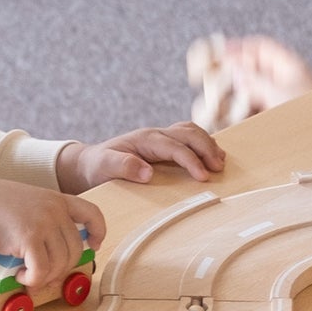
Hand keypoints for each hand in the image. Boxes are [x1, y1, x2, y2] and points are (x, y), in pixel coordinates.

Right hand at [0, 172, 104, 288]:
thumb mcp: (27, 204)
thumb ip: (43, 222)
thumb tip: (51, 257)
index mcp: (57, 199)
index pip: (92, 213)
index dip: (98, 232)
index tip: (93, 244)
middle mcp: (55, 210)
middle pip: (76, 250)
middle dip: (62, 269)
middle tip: (44, 276)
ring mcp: (44, 223)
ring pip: (61, 264)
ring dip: (45, 277)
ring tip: (27, 275)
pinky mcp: (30, 239)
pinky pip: (42, 271)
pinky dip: (33, 280)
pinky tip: (21, 276)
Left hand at [58, 123, 224, 191]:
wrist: (90, 162)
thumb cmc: (98, 166)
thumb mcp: (104, 166)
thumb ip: (123, 167)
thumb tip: (148, 172)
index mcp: (144, 139)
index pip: (174, 147)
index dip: (191, 160)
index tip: (203, 177)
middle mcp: (155, 135)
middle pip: (188, 134)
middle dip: (206, 149)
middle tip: (219, 168)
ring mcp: (161, 138)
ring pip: (191, 132)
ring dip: (208, 144)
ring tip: (221, 162)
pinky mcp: (164, 145)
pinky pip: (188, 138)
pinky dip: (203, 144)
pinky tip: (212, 157)